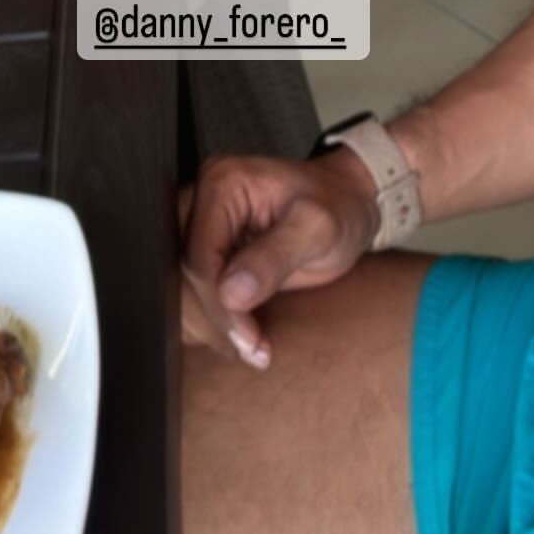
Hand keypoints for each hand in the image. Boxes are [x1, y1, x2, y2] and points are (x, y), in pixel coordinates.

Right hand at [179, 151, 378, 370]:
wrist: (349, 204)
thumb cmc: (338, 208)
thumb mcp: (319, 228)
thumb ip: (275, 257)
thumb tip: (230, 294)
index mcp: (222, 183)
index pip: (199, 254)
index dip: (218, 303)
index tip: (249, 338)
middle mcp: (204, 202)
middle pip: (184, 274)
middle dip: (215, 319)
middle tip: (254, 350)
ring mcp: (205, 227)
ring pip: (183, 288)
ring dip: (213, 326)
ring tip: (253, 349)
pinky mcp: (212, 250)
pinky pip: (198, 292)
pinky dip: (217, 321)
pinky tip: (244, 338)